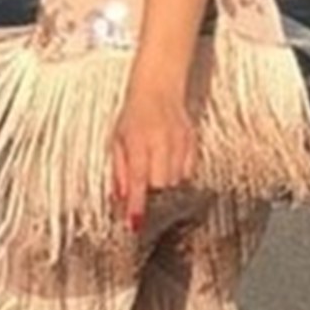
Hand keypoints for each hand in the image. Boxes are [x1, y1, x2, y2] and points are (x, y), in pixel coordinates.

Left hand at [110, 88, 195, 232]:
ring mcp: (179, 141)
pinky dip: (178, 174)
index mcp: (138, 141)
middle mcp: (161, 142)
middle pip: (160, 184)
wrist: (159, 86)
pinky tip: (170, 164)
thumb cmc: (135, 113)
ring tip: (156, 169)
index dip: (136, 204)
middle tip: (144, 187)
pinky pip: (188, 171)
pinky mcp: (192, 141)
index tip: (135, 222)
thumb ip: (119, 170)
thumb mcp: (117, 139)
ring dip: (164, 183)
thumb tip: (120, 197)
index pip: (138, 180)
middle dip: (151, 191)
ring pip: (175, 180)